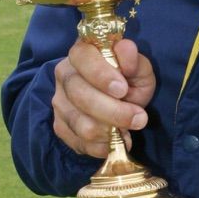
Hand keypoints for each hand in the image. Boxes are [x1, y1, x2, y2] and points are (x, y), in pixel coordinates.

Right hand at [52, 37, 155, 159]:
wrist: (118, 102)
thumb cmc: (127, 80)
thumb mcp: (138, 69)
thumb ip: (135, 60)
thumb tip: (126, 51)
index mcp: (82, 53)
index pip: (83, 58)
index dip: (101, 75)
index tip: (123, 89)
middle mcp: (64, 75)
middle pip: (80, 95)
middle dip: (114, 111)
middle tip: (139, 118)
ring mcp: (59, 102)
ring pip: (81, 124)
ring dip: (111, 131)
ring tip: (128, 129)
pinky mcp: (60, 126)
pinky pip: (80, 143)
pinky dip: (102, 146)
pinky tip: (115, 139)